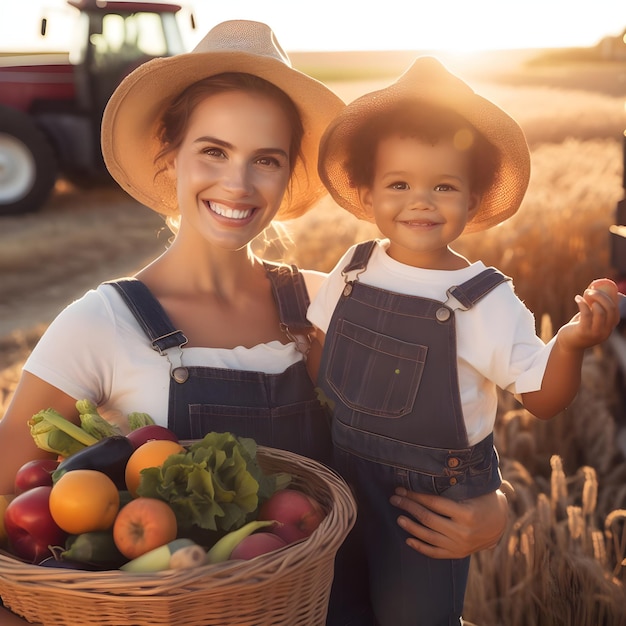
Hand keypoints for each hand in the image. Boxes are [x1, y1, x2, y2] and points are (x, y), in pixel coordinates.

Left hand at [389, 486, 509, 558]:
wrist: (500, 524)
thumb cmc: (484, 500)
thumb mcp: (475, 490)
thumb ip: (457, 483)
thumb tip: (435, 466)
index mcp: (466, 513)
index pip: (434, 503)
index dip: (416, 495)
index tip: (401, 488)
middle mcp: (462, 532)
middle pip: (428, 519)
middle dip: (409, 507)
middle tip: (394, 498)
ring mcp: (459, 545)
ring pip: (429, 537)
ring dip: (411, 527)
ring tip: (398, 517)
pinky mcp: (457, 554)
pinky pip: (435, 552)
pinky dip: (420, 547)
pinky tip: (408, 539)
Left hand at [561, 278, 619, 350]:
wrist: (567, 344)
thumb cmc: (579, 328)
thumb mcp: (591, 321)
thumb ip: (597, 311)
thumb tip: (600, 292)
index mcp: (609, 328)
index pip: (615, 311)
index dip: (610, 299)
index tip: (600, 290)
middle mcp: (605, 332)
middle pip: (610, 309)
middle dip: (602, 296)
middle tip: (591, 290)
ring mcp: (595, 333)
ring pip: (600, 312)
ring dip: (592, 299)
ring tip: (584, 295)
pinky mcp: (583, 332)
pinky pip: (586, 314)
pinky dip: (582, 303)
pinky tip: (577, 298)